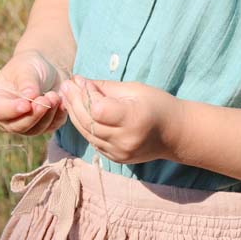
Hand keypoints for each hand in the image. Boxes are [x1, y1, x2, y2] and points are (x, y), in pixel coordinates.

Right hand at [0, 49, 68, 135]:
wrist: (48, 68)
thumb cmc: (30, 65)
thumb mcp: (26, 69)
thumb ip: (27, 82)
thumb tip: (29, 96)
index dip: (12, 110)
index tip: (26, 105)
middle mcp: (8, 117)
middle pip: (17, 126)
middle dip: (33, 115)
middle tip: (45, 100)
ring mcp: (26, 124)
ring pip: (36, 129)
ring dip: (48, 115)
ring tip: (55, 95)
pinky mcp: (44, 126)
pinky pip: (51, 126)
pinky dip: (59, 116)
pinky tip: (63, 101)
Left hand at [58, 74, 180, 164]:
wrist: (174, 134)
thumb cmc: (157, 105)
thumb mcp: (135, 90)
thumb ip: (105, 88)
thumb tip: (79, 82)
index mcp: (134, 119)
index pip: (98, 110)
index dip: (86, 94)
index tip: (80, 80)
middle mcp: (126, 140)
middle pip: (89, 122)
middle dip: (74, 102)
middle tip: (66, 85)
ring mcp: (120, 153)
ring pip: (87, 133)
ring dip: (75, 114)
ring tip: (67, 96)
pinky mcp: (116, 159)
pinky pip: (93, 141)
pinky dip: (84, 126)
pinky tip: (79, 111)